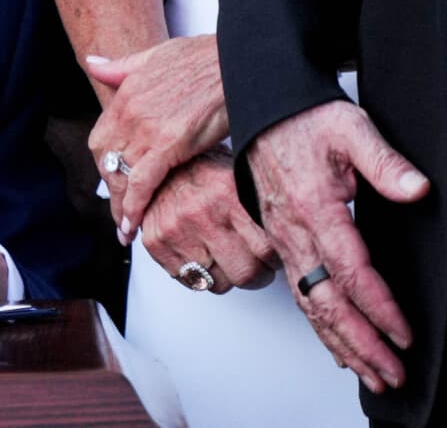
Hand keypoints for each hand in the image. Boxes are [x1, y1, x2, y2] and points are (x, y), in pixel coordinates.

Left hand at [87, 35, 228, 237]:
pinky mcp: (169, 143)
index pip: (100, 139)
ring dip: (120, 206)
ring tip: (124, 230)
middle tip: (118, 212)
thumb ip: (120, 66)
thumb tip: (92, 63)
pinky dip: (135, 205)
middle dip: (111, 189)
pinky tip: (134, 225)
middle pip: (106, 160)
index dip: (103, 164)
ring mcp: (147, 128)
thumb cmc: (205, 57)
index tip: (110, 181)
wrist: (237, 60)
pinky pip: (143, 182)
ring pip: (121, 175)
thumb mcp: (154, 55)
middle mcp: (130, 112)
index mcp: (125, 94)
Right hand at [137, 151, 278, 293]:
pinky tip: (204, 256)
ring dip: (226, 276)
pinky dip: (199, 276)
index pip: (267, 250)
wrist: (156, 161)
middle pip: (245, 274)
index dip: (275, 259)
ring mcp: (176, 229)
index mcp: (226, 193)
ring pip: (217, 284)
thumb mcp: (236, 173)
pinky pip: (189, 282)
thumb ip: (258, 203)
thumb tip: (291, 231)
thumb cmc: (201, 168)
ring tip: (227, 258)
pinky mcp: (156, 243)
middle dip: (256, 274)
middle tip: (256, 265)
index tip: (273, 255)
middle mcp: (201, 213)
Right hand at [248, 101, 428, 393]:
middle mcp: (293, 232)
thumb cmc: (306, 118)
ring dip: (341, 344)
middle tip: (393, 373)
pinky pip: (300, 294)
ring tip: (372, 374)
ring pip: (311, 305)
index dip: (379, 308)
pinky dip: (321, 327)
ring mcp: (284, 240)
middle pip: (327, 302)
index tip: (404, 334)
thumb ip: (385, 162)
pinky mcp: (281, 242)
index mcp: (314, 208)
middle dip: (361, 344)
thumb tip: (417, 190)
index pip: (351, 271)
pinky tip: (338, 346)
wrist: (265, 109)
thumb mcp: (351, 127)